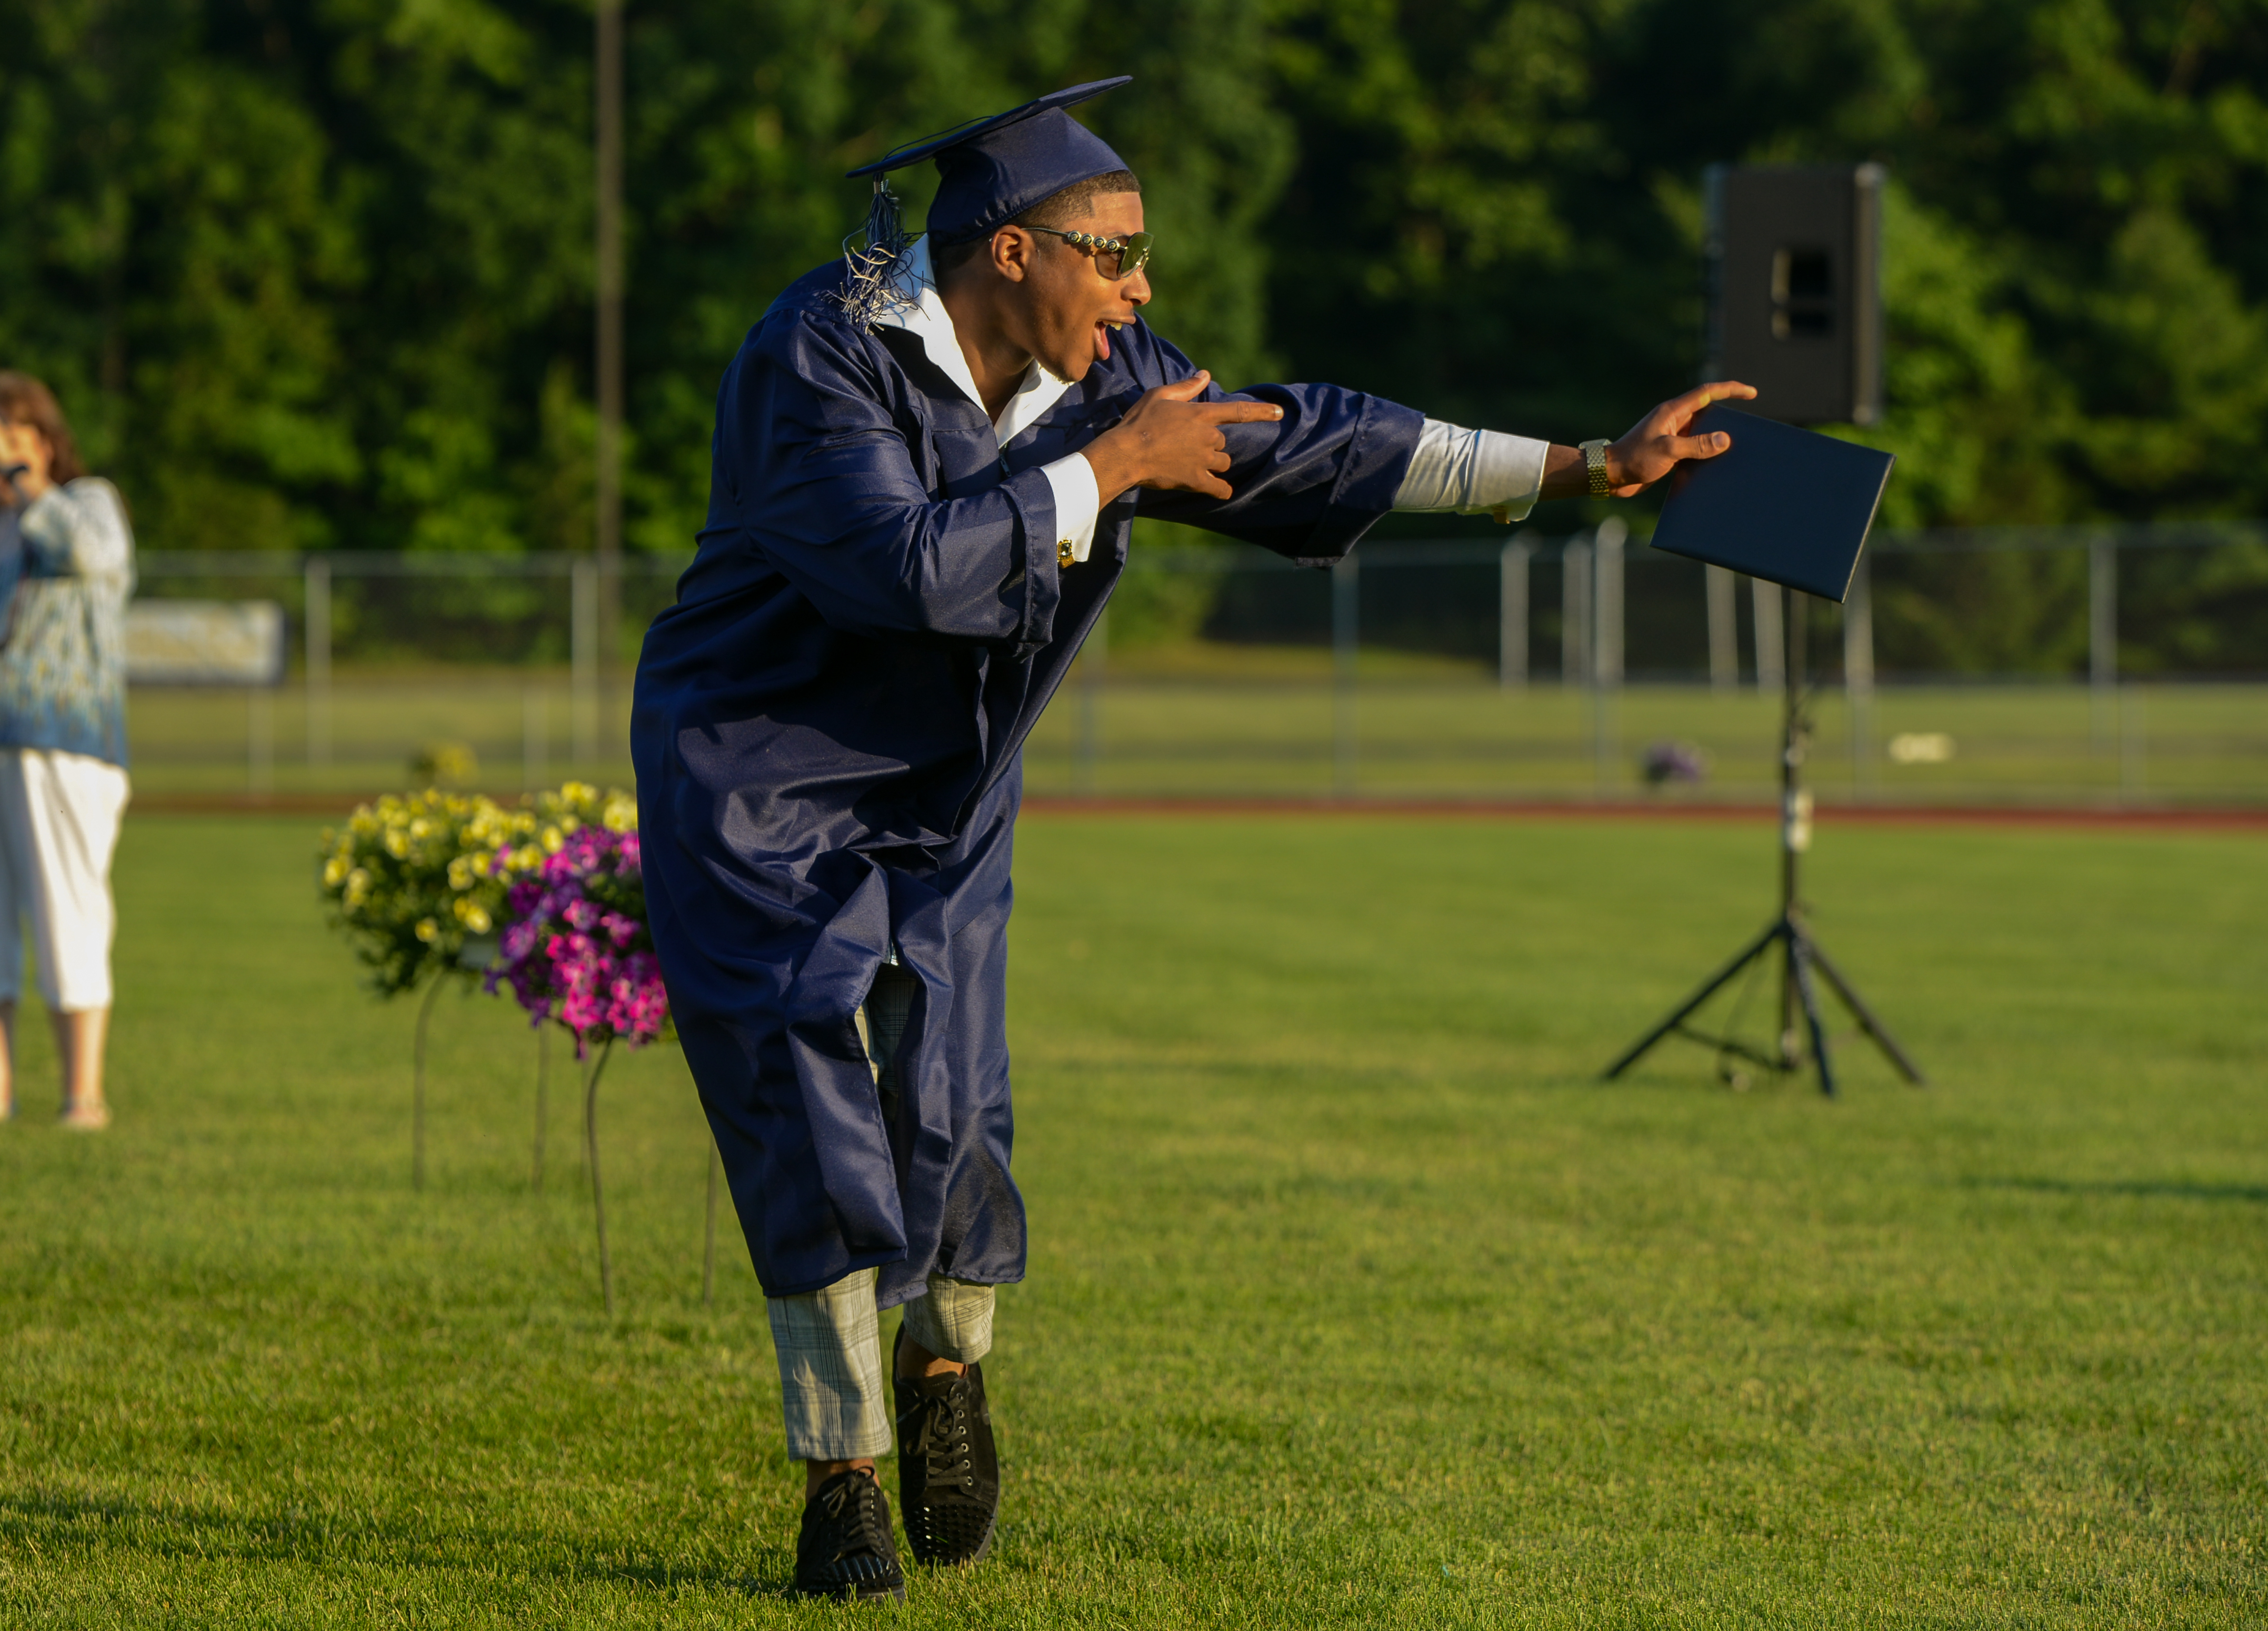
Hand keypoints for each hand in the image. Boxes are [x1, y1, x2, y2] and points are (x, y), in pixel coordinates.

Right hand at [1080, 371, 1284, 504]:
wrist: (1127, 453)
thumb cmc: (1140, 422)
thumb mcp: (1160, 396)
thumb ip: (1187, 387)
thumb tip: (1206, 374)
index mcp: (1201, 414)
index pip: (1238, 411)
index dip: (1262, 411)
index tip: (1280, 412)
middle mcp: (1208, 436)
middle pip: (1222, 442)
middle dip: (1210, 444)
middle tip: (1185, 445)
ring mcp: (1204, 459)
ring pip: (1222, 462)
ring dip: (1213, 463)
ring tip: (1187, 463)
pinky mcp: (1197, 479)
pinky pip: (1219, 487)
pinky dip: (1221, 489)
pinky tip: (1220, 491)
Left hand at [1539, 380, 1757, 499]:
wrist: (1609, 475)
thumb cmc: (1633, 459)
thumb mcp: (1668, 451)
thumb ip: (1697, 445)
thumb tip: (1725, 439)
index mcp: (1673, 412)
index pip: (1707, 393)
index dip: (1731, 389)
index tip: (1751, 392)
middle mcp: (1673, 420)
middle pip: (1708, 411)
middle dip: (1728, 416)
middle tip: (1748, 426)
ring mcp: (1671, 436)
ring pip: (1702, 432)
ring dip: (1717, 438)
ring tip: (1737, 448)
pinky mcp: (1668, 452)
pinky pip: (1694, 448)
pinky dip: (1706, 453)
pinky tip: (1717, 464)